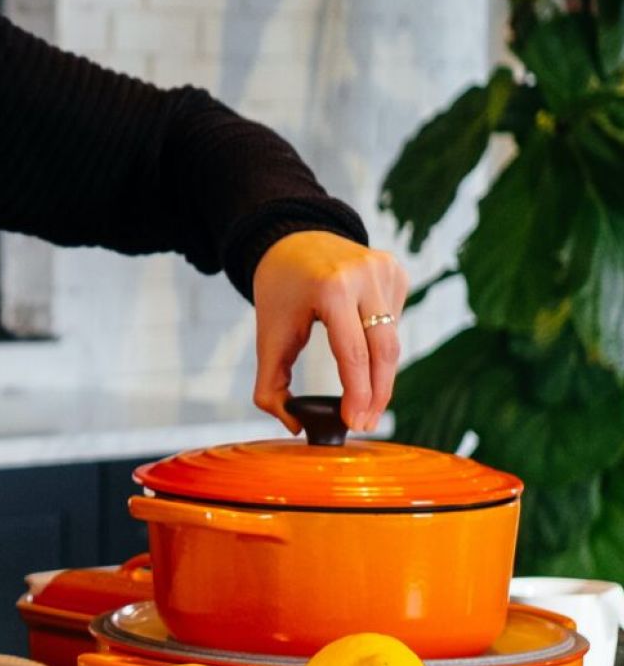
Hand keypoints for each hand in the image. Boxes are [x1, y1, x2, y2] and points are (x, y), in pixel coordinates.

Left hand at [252, 231, 409, 434]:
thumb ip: (270, 385)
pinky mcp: (396, 271)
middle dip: (378, 394)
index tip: (354, 423)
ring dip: (380, 372)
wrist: (292, 240)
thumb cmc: (280, 291)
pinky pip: (395, 321)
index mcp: (331, 288)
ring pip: (392, 339)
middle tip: (366, 423)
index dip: (358, 395)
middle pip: (384, 351)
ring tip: (363, 396)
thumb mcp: (268, 335)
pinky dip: (381, 342)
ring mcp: (384, 270)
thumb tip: (295, 425)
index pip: (353, 354)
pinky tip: (363, 343)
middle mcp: (364, 275)